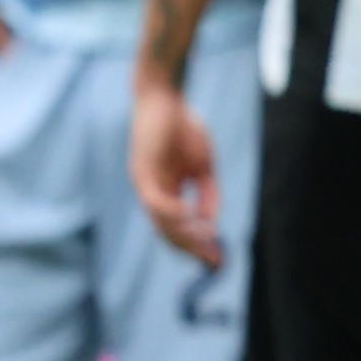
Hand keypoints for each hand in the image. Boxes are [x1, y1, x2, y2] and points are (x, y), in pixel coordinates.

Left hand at [129, 75, 225, 264]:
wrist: (165, 98)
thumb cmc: (184, 128)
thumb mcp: (203, 167)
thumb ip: (207, 194)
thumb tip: (211, 223)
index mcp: (165, 192)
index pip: (177, 227)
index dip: (197, 244)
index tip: (217, 258)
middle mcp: (151, 193)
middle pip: (167, 232)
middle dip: (192, 249)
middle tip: (213, 261)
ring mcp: (145, 184)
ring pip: (161, 222)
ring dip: (185, 236)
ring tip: (207, 243)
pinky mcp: (142, 172)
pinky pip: (157, 202)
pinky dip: (175, 214)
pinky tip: (193, 219)